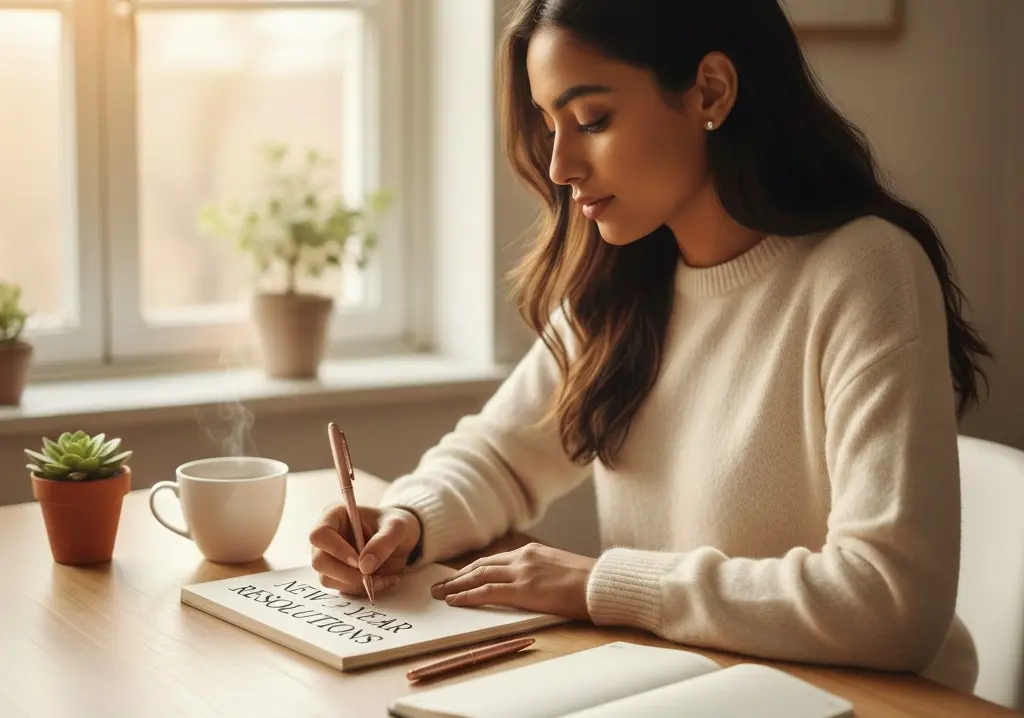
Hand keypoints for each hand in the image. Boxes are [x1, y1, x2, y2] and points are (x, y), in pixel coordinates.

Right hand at [309, 504, 421, 597]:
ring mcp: (330, 557)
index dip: (336, 550)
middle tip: (371, 576)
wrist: (402, 539)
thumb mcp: (397, 527)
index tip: (358, 561)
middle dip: (346, 574)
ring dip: (356, 585)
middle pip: (319, 562)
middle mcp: (327, 537)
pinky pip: (341, 588)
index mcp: (335, 516)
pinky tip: (383, 581)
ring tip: (383, 579)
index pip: (320, 535)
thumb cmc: (396, 524)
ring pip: (328, 579)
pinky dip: (362, 589)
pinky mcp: (337, 574)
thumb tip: (364, 567)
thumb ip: (383, 542)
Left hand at [430, 542, 596, 620]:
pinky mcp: (524, 590)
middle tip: (439, 585)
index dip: (473, 569)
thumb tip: (530, 586)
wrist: (603, 584)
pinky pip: (488, 592)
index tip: (459, 577)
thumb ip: (540, 573)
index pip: (495, 560)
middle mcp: (523, 557)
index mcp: (532, 552)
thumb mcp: (560, 570)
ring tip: (440, 595)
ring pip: (479, 576)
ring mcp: (522, 572)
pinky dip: (468, 596)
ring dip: (456, 586)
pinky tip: (455, 601)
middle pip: (481, 565)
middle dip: (458, 576)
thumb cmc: (588, 582)